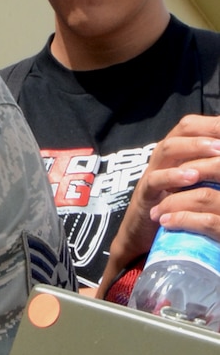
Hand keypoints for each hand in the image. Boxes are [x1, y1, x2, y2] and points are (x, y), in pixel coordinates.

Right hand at [98, 118, 219, 295]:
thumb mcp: (194, 180)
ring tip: (217, 151)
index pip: (192, 124)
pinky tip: (192, 177)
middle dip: (207, 130)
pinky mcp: (145, 193)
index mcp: (177, 148)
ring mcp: (153, 172)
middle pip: (182, 129)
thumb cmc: (173, 203)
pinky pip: (156, 179)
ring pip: (168, 148)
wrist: (142, 231)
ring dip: (194, 147)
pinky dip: (173, 176)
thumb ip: (206, 165)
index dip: (211, 123)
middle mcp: (164, 155)